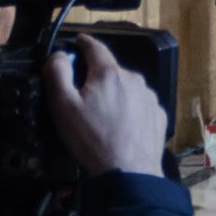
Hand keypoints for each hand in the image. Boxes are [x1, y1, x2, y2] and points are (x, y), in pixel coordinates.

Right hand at [44, 35, 168, 177]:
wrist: (129, 173)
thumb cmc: (93, 140)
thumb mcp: (63, 106)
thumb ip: (57, 73)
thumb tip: (59, 54)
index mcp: (109, 73)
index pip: (95, 46)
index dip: (82, 43)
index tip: (77, 43)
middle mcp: (134, 79)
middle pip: (110, 70)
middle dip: (96, 77)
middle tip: (83, 97)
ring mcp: (149, 97)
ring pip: (126, 87)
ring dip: (114, 94)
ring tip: (102, 117)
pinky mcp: (158, 115)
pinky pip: (139, 104)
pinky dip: (129, 110)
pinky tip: (120, 127)